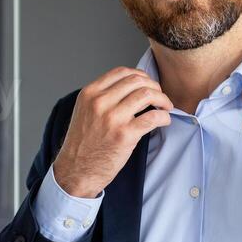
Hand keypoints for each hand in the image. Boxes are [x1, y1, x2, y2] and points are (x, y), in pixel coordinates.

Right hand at [51, 67, 172, 197]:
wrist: (76, 170)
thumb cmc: (83, 144)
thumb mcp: (85, 111)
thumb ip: (102, 97)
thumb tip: (130, 88)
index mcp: (90, 94)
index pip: (121, 72)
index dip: (140, 74)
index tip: (148, 83)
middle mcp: (100, 102)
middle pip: (137, 81)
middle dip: (154, 86)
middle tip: (160, 96)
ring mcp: (112, 118)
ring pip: (147, 95)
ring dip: (162, 99)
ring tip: (165, 107)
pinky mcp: (124, 135)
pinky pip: (153, 117)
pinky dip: (164, 117)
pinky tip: (164, 120)